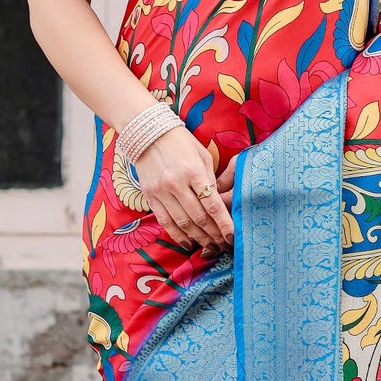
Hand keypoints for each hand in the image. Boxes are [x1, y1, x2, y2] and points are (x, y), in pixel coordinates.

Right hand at [135, 126, 235, 254]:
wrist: (148, 133)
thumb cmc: (182, 143)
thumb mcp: (203, 156)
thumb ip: (210, 181)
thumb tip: (218, 206)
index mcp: (194, 171)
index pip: (213, 204)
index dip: (224, 224)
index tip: (232, 236)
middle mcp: (177, 183)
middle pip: (199, 218)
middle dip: (214, 235)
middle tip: (224, 245)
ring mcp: (161, 191)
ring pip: (183, 223)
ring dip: (198, 239)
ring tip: (210, 247)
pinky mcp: (150, 196)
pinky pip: (165, 222)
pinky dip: (178, 235)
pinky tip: (188, 243)